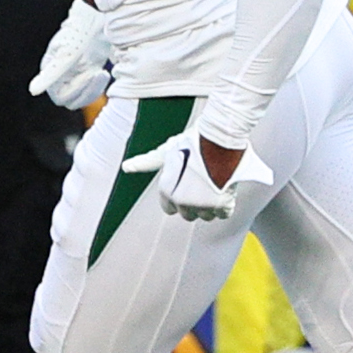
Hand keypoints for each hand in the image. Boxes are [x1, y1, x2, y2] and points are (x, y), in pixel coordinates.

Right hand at [27, 0, 112, 108]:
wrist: (96, 22)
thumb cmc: (79, 35)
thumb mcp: (66, 56)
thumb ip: (50, 75)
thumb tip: (33, 91)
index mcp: (50, 72)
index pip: (60, 97)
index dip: (76, 90)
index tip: (90, 73)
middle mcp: (59, 77)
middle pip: (71, 100)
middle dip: (87, 90)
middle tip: (100, 74)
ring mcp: (73, 77)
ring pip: (81, 98)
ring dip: (94, 89)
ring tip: (102, 73)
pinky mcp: (85, 75)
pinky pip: (89, 91)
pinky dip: (98, 86)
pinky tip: (103, 72)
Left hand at [122, 131, 273, 221]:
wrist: (220, 136)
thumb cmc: (193, 141)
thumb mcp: (167, 150)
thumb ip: (148, 162)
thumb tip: (126, 167)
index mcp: (166, 190)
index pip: (169, 209)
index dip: (179, 197)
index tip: (187, 187)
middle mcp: (181, 201)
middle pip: (188, 214)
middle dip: (195, 202)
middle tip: (202, 184)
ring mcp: (202, 204)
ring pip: (206, 215)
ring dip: (211, 204)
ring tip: (214, 185)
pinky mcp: (221, 204)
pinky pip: (223, 214)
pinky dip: (226, 204)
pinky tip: (225, 190)